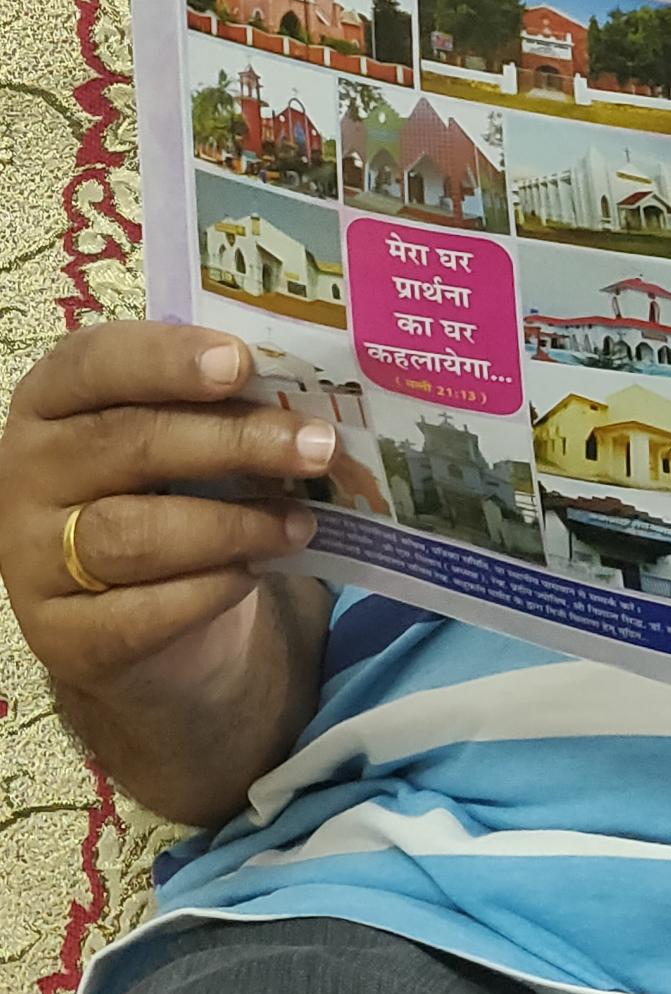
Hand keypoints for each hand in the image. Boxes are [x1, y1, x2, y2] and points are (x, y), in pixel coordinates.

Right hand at [0, 321, 335, 705]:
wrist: (143, 619)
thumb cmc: (169, 494)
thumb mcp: (182, 435)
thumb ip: (219, 404)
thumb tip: (301, 394)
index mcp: (52, 400)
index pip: (94, 363)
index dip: (166, 358)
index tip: (239, 363)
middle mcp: (27, 472)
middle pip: (131, 444)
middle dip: (236, 442)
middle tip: (317, 446)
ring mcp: (32, 558)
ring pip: (137, 534)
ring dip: (236, 525)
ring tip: (301, 523)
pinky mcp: (61, 635)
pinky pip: (144, 611)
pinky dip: (215, 588)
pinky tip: (257, 571)